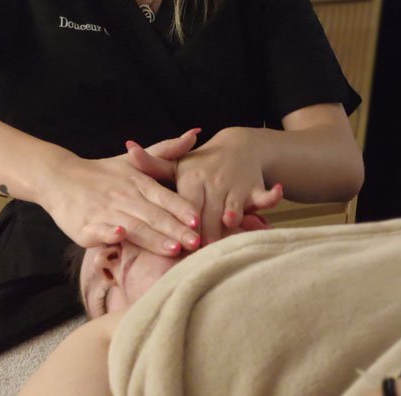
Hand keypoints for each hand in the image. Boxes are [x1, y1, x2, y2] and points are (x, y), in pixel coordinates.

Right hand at [39, 129, 201, 254]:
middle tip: (197, 243)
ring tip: (173, 249)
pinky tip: (119, 236)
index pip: (164, 197)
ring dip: (152, 238)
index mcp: (138, 183)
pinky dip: (108, 233)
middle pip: (153, 215)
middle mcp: (124, 197)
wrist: (59, 177)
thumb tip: (196, 133)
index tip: (199, 219)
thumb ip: (167, 150)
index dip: (181, 208)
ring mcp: (104, 212)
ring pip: (132, 226)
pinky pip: (98, 230)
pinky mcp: (85, 227)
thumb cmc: (104, 173)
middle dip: (176, 230)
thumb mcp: (135, 160)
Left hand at [126, 127, 282, 244]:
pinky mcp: (254, 189)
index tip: (177, 243)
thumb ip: (152, 164)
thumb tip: (128, 148)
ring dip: (231, 219)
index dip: (181, 223)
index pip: (185, 206)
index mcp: (192, 179)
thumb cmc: (201, 164)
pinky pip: (264, 196)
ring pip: (232, 209)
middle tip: (199, 254)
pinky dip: (269, 198)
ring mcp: (235, 186)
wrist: (239, 146)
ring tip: (227, 235)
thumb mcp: (177, 163)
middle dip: (205, 233)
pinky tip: (272, 201)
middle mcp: (213, 182)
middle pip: (207, 214)